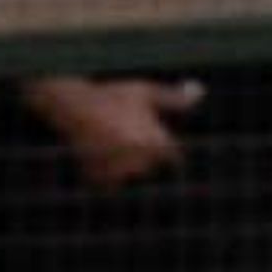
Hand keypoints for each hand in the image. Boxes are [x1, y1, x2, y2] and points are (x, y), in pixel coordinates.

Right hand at [30, 77, 201, 187]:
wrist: (70, 101)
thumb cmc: (112, 95)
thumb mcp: (146, 93)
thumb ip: (175, 98)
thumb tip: (201, 89)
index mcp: (159, 143)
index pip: (171, 156)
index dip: (157, 143)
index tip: (138, 130)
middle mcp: (143, 160)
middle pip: (148, 165)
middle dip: (136, 151)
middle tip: (115, 129)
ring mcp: (121, 170)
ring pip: (128, 173)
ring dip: (119, 162)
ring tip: (103, 138)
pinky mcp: (100, 176)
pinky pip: (108, 183)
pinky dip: (102, 173)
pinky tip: (94, 152)